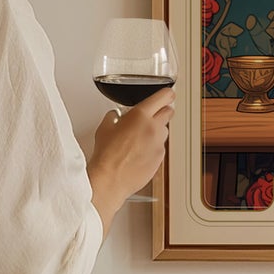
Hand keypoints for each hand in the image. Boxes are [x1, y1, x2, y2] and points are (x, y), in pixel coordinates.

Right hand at [87, 85, 174, 231]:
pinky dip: (153, 147)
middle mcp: (154, 128)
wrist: (110, 179)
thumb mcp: (104, 128)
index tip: (168, 94)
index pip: (164, 97)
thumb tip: (116, 116)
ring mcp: (159, 144)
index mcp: (140, 116)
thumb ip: (114, 117)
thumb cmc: (106, 155)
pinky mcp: (160, 159)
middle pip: (169, 112)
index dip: (167, 94)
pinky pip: (160, 148)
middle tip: (153, 114)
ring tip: (140, 138)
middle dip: (162, 111)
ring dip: (156, 131)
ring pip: (164, 131)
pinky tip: (139, 153)